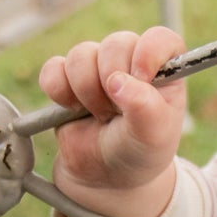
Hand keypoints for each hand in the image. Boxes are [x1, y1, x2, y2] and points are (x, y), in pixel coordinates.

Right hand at [39, 23, 185, 216]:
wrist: (106, 178)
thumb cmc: (139, 153)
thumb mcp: (154, 137)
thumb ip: (145, 108)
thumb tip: (118, 81)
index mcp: (164, 71)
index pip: (161, 38)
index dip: (148, 52)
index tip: (141, 77)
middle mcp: (131, 62)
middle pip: (116, 43)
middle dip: (112, 81)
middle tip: (118, 113)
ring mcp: (97, 69)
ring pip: (81, 54)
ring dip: (86, 90)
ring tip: (99, 116)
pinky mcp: (67, 80)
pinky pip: (53, 68)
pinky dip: (58, 89)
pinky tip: (71, 109)